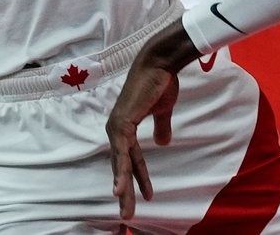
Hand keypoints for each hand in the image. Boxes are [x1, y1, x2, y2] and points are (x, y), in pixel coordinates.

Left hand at [105, 21, 197, 220]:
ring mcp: (116, 128)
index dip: (139, 177)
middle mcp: (117, 130)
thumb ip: (161, 127)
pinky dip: (121, 171)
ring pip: (120, 164)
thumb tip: (162, 143)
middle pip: (121, 167)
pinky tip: (120, 187)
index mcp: (125, 128)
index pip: (131, 160)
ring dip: (123, 187)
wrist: (160, 64)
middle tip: (127, 215)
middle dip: (126, 191)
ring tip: (124, 207)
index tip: (148, 195)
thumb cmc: (161, 83)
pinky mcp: (121, 124)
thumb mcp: (163, 110)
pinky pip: (122, 153)